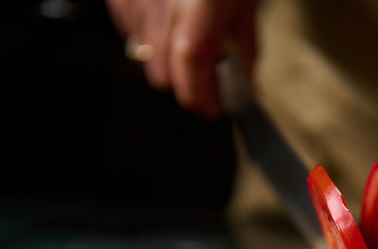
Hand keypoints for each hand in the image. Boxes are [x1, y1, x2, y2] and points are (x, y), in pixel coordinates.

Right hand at [106, 0, 256, 118]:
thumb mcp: (245, 2)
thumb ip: (245, 48)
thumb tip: (247, 91)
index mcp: (201, 0)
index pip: (192, 60)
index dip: (203, 95)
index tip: (215, 110)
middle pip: (163, 72)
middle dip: (189, 84)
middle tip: (212, 79)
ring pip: (146, 57)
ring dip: (170, 60)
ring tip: (193, 36)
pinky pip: (130, 33)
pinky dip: (152, 37)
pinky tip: (170, 20)